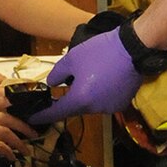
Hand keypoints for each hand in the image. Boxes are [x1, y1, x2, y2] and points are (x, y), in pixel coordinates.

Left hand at [30, 27, 144, 124]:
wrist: (133, 48)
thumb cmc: (100, 52)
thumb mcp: (71, 59)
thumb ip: (57, 74)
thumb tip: (52, 84)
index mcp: (80, 99)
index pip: (57, 112)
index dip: (43, 115)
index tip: (33, 118)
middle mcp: (95, 109)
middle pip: (75, 108)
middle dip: (69, 98)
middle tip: (66, 85)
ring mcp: (110, 108)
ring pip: (90, 104)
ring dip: (85, 95)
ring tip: (88, 77)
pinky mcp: (121, 103)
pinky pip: (104, 102)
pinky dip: (99, 94)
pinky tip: (102, 80)